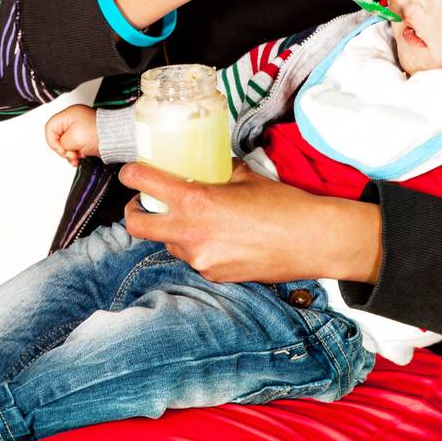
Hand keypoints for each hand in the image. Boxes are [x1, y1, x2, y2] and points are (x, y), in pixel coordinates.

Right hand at [45, 105, 98, 165]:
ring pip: (66, 144)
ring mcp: (79, 128)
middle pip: (57, 137)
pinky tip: (80, 156)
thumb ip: (61, 143)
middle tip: (71, 153)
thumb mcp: (72, 139)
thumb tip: (62, 147)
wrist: (114, 138)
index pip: (50, 128)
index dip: (53, 141)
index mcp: (68, 114)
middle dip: (63, 149)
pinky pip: (74, 146)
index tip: (62, 149)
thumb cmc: (98, 133)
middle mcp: (73, 120)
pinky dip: (76, 153)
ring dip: (70, 153)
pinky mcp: (85, 136)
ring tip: (77, 156)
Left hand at [118, 159, 381, 284]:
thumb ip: (219, 171)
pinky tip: (220, 238)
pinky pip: (194, 258)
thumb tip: (207, 164)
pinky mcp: (214, 276)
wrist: (311, 241)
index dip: (131, 175)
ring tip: (193, 219)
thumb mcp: (246, 176)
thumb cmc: (283, 205)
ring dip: (172, 230)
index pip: (146, 185)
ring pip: (169, 243)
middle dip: (133, 212)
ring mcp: (201, 260)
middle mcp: (192, 234)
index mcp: (197, 202)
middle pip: (138, 226)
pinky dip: (198, 247)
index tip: (129, 171)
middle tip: (142, 202)